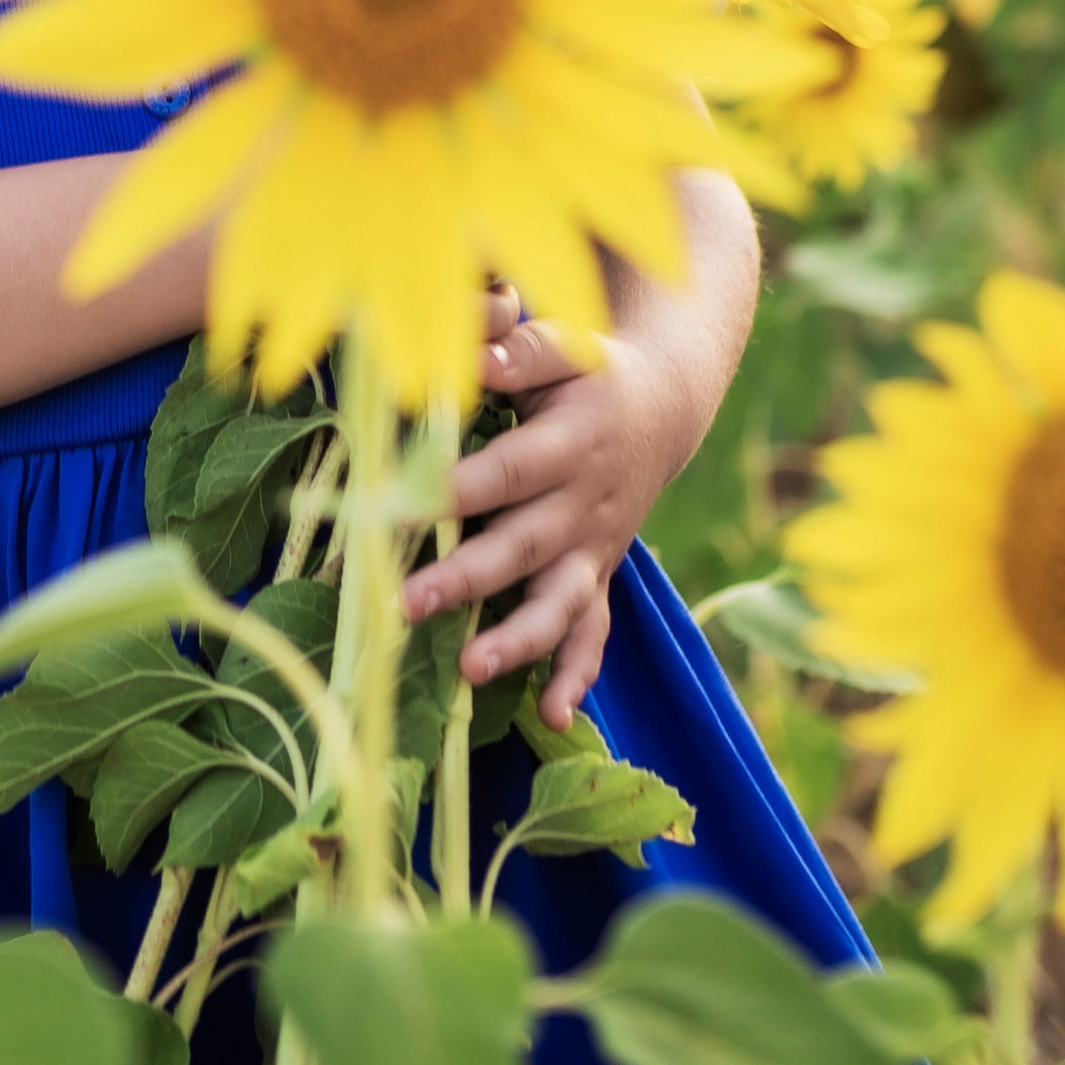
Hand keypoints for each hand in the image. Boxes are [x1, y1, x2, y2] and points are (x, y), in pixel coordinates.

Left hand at [397, 316, 698, 732]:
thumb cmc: (590, 375)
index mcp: (571, 443)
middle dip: (468, 578)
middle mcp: (584, 505)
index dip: (459, 490)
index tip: (403, 505)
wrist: (661, 410)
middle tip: (409, 602)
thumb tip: (474, 358)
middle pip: (523, 547)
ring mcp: (594, 550)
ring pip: (559, 604)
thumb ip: (520, 351)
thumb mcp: (566, 348)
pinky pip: (593, 634)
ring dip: (518, 642)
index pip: (509, 471)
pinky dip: (578, 676)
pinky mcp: (598, 578)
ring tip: (470, 670)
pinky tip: (557, 717)